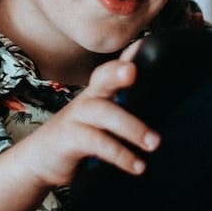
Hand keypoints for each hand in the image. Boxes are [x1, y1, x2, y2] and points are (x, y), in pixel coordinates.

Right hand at [19, 51, 158, 189]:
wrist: (41, 159)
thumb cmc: (81, 136)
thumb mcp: (104, 121)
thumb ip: (127, 111)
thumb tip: (171, 113)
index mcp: (100, 91)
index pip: (114, 68)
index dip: (129, 55)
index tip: (145, 44)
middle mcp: (88, 98)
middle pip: (102, 79)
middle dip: (117, 73)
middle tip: (134, 72)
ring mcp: (77, 117)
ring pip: (103, 113)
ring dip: (131, 127)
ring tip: (154, 143)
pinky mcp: (70, 139)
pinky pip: (96, 143)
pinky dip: (119, 154)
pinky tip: (137, 166)